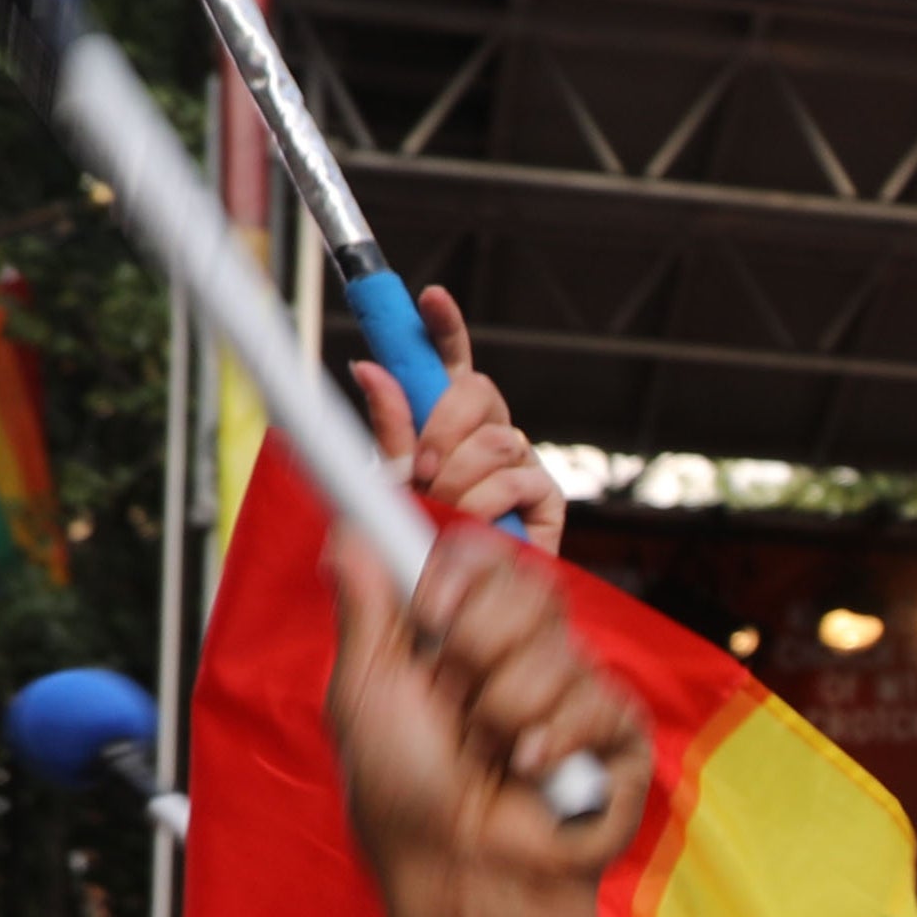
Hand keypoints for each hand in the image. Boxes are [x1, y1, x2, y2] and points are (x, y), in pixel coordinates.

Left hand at [326, 514, 650, 916]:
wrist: (463, 873)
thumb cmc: (405, 798)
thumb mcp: (365, 693)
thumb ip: (365, 605)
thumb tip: (347, 530)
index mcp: (458, 632)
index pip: (483, 554)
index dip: (462, 574)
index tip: (430, 612)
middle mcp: (518, 652)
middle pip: (530, 587)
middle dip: (478, 651)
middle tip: (453, 703)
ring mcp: (571, 688)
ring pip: (560, 650)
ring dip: (507, 712)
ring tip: (491, 756)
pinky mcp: (617, 729)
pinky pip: (599, 700)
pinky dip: (554, 743)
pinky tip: (532, 774)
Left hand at [351, 302, 561, 552]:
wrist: (436, 619)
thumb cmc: (403, 553)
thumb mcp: (380, 486)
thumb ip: (386, 429)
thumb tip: (371, 368)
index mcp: (440, 425)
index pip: (445, 363)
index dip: (443, 327)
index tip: (429, 297)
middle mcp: (483, 437)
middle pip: (476, 390)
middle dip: (440, 425)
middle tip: (416, 470)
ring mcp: (518, 466)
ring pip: (495, 438)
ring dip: (457, 478)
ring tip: (438, 513)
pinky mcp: (545, 500)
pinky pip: (519, 478)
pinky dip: (486, 502)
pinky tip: (473, 526)